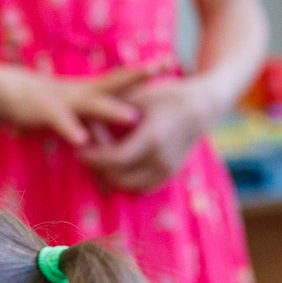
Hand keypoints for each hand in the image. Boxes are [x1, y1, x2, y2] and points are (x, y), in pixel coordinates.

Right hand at [1, 66, 158, 147]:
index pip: (121, 79)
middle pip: (115, 81)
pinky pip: (59, 121)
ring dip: (112, 110)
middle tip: (164, 65)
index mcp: (88, 90)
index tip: (170, 61)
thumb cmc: (41, 102)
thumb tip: (115, 122)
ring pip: (92, 104)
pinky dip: (71, 130)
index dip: (145, 71)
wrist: (6, 92)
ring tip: (133, 117)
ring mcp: (63, 100)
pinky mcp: (44, 112)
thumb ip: (94, 113)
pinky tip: (82, 140)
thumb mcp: (72, 106)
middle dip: (139, 75)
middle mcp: (81, 91)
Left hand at [77, 78, 212, 193]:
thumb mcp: (139, 96)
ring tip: (100, 158)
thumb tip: (84, 121)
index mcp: (153, 138)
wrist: (203, 106)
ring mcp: (167, 169)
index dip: (94, 157)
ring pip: (128, 186)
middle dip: (98, 168)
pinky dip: (125, 179)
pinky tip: (115, 165)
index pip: (115, 159)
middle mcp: (161, 158)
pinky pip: (140, 187)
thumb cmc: (168, 95)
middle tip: (88, 153)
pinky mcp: (169, 175)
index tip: (78, 150)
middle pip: (118, 177)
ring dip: (110, 176)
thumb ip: (112, 112)